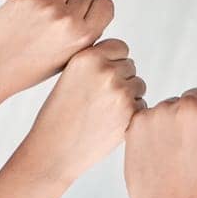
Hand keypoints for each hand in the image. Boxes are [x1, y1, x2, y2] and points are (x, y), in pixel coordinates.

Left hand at [0, 0, 114, 96]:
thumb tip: (92, 8)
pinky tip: (29, 15)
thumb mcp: (69, 58)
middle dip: (75, 5)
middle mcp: (69, 21)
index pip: (106, 5)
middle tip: (58, 22)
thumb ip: (84, 34)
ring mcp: (48, 8)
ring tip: (43, 19)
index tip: (84, 18)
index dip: (95, 10)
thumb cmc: (31, 68)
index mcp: (84, 37)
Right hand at [27, 38, 145, 182]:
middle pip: (131, 66)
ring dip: (128, 96)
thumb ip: (95, 62)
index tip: (99, 78)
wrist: (54, 150)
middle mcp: (105, 70)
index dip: (112, 62)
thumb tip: (123, 58)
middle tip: (98, 99)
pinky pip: (142, 105)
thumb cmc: (59, 115)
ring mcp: (120, 91)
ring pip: (139, 85)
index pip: (120, 47)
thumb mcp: (70, 76)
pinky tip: (108, 123)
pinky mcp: (130, 112)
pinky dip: (130, 114)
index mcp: (87, 57)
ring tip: (102, 111)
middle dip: (120, 80)